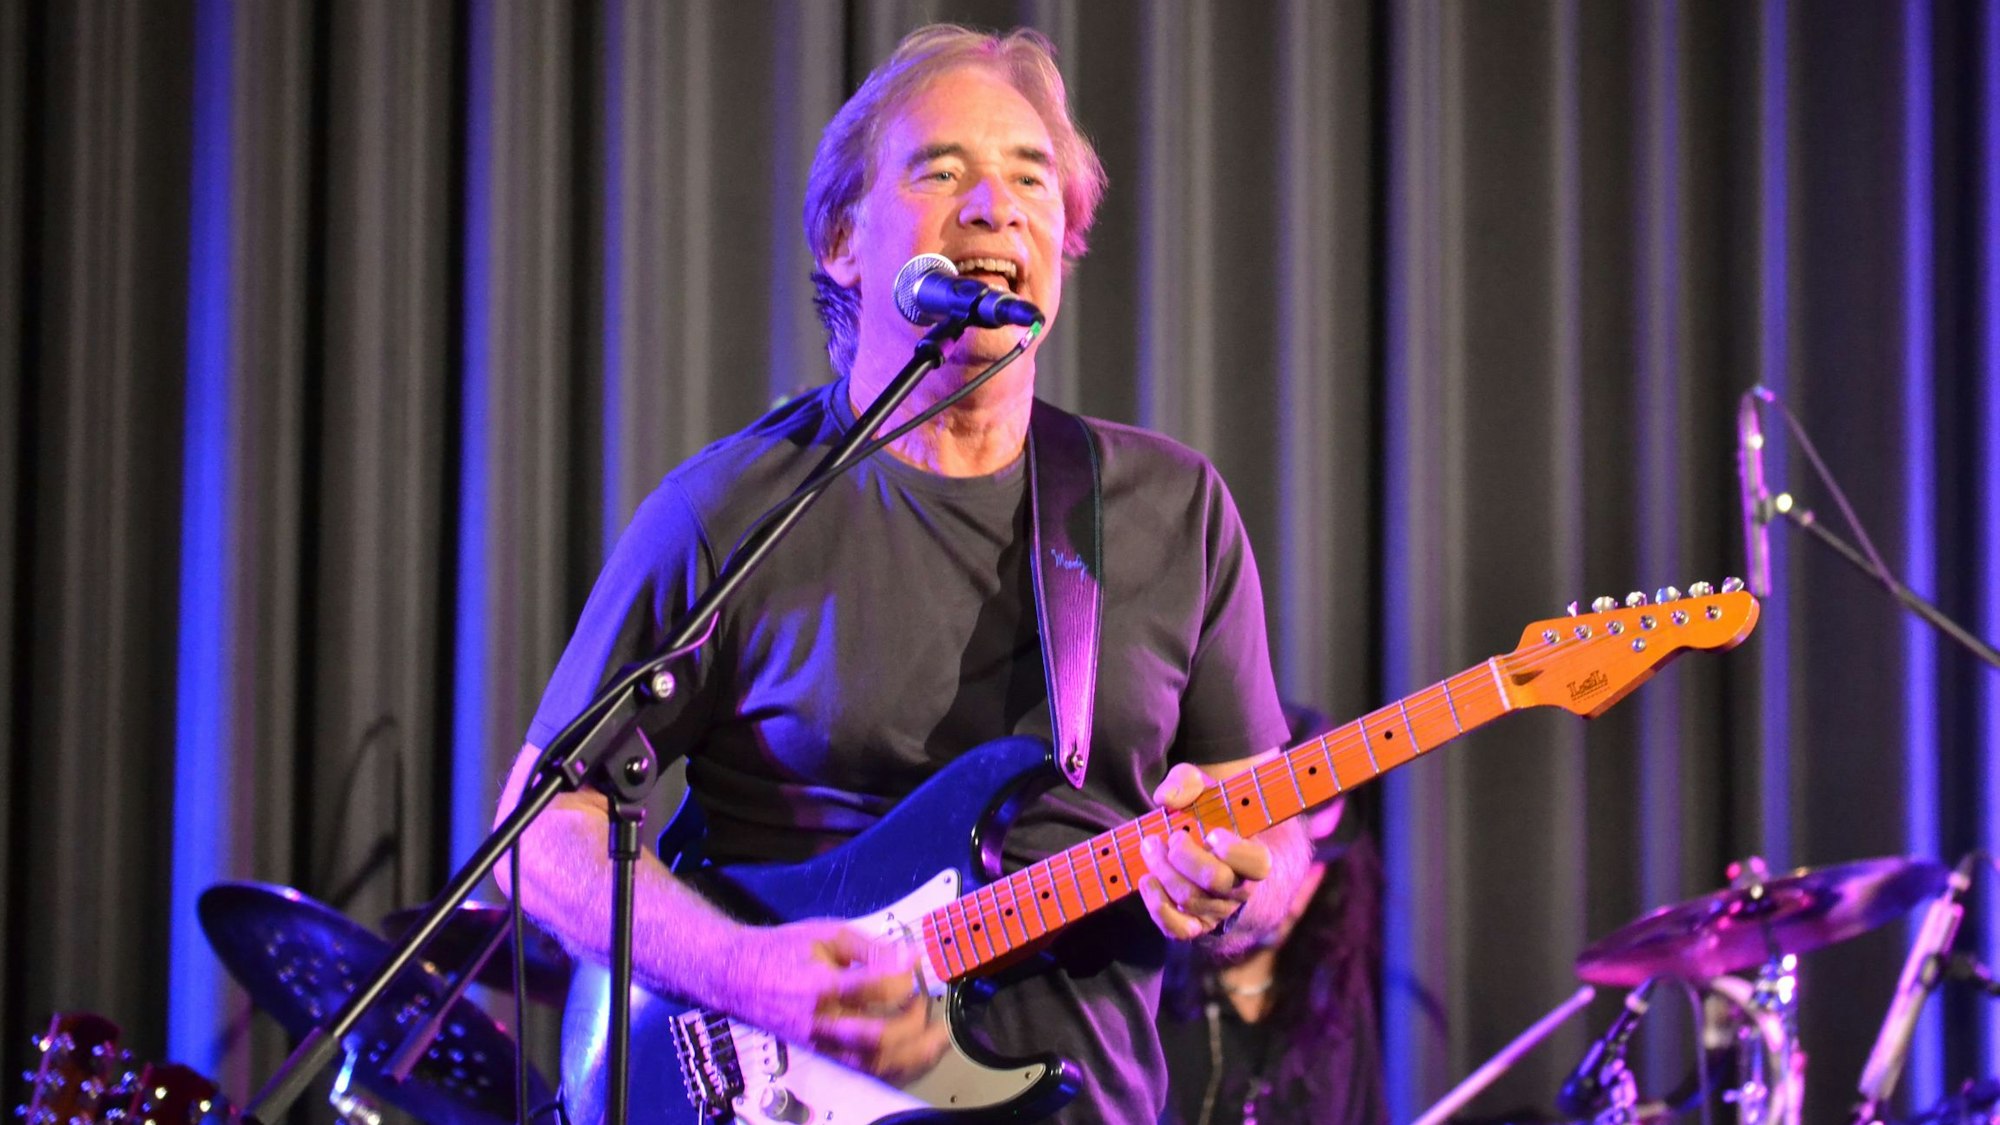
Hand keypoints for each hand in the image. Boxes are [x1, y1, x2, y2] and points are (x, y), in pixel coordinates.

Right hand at [725, 919, 947, 1082]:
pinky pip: (865, 1068)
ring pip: (874, 1062)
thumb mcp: (826, 934)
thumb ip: (869, 946)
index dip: (902, 976)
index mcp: (819, 985)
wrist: (739, 977)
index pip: (870, 987)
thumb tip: (909, 955)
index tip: (918, 962)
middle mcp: (821, 1021)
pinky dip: (896, 1065)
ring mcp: (822, 1043)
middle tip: (928, 1002)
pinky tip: (915, 1053)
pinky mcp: (824, 1053)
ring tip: (938, 1037)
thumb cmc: (784, 950)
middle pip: (877, 1037)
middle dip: (914, 1023)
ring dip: (913, 1053)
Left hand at [1136, 763, 1271, 939]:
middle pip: (1214, 880)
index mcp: (1254, 858)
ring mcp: (1216, 910)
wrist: (1209, 849)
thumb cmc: (1210, 815)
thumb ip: (1186, 783)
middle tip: (1171, 837)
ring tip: (1150, 845)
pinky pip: (1177, 929)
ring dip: (1162, 869)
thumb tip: (1166, 798)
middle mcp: (1239, 890)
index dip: (1233, 850)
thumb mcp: (1202, 790)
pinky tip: (1147, 880)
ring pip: (1189, 898)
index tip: (1212, 833)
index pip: (1257, 865)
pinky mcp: (1193, 924)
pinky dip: (1157, 906)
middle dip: (1184, 855)